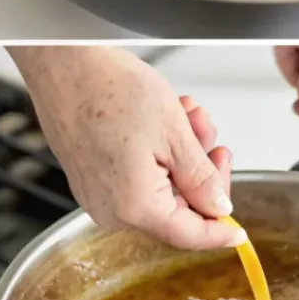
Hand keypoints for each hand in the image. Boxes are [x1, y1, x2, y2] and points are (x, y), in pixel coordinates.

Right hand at [8, 46, 245, 249]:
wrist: (61, 64)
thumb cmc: (106, 88)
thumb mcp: (174, 132)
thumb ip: (200, 178)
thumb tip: (217, 206)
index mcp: (134, 206)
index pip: (189, 235)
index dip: (219, 232)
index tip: (237, 231)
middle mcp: (109, 208)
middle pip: (174, 209)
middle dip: (199, 173)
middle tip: (211, 138)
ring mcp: (95, 193)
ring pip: (155, 189)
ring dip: (177, 157)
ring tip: (183, 115)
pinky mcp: (87, 176)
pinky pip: (132, 178)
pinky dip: (153, 156)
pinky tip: (159, 124)